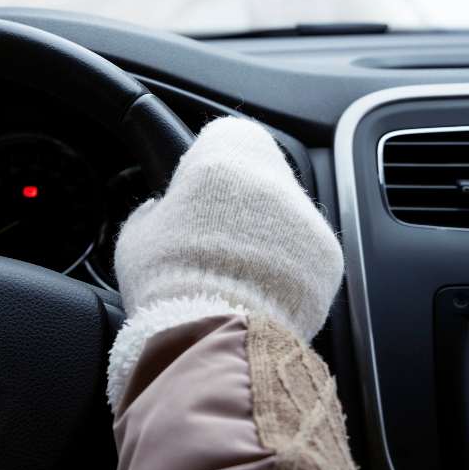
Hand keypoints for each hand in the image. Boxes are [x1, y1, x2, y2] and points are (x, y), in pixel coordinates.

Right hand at [108, 116, 343, 405]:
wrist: (214, 334)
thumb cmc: (167, 279)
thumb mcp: (139, 235)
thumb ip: (154, 211)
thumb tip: (160, 210)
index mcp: (224, 156)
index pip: (225, 134)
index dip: (207, 162)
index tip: (194, 191)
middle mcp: (273, 177)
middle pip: (261, 172)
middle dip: (242, 199)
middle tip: (213, 235)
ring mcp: (308, 217)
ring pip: (287, 212)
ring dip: (268, 232)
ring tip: (236, 269)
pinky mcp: (329, 257)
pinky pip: (308, 251)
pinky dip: (290, 265)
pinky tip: (260, 289)